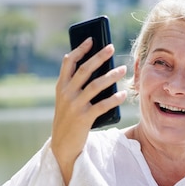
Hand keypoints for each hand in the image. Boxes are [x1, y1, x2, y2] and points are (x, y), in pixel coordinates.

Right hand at [51, 38, 126, 185]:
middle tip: (112, 47)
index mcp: (61, 87)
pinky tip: (122, 95)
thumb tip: (100, 71)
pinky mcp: (84, 118)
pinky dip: (113, 99)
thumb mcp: (67, 101)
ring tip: (123, 69)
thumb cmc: (69, 120)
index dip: (80, 49)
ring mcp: (75, 106)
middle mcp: (66, 94)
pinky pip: (102, 105)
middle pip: (84, 70)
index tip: (91, 39)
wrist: (62, 146)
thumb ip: (77, 87)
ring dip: (111, 76)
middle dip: (99, 57)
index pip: (69, 62)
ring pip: (95, 85)